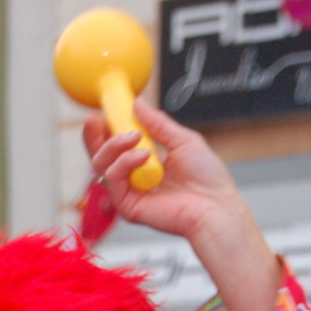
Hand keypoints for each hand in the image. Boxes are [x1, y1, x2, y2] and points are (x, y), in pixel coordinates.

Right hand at [82, 101, 279, 310]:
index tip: (104, 111)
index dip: (107, 129)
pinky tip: (142, 156)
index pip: (117, 145)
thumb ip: (158, 124)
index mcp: (145, 163)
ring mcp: (129, 192)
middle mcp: (133, 178)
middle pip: (101, 156)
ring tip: (136, 138)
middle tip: (96, 119)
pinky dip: (124, 163)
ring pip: (102, 165)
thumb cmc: (207, 180)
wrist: (215, 206)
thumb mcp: (183, 141)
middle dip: (95, 135)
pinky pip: (112, 179)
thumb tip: (137, 104)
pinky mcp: (127, 206)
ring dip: (114, 145)